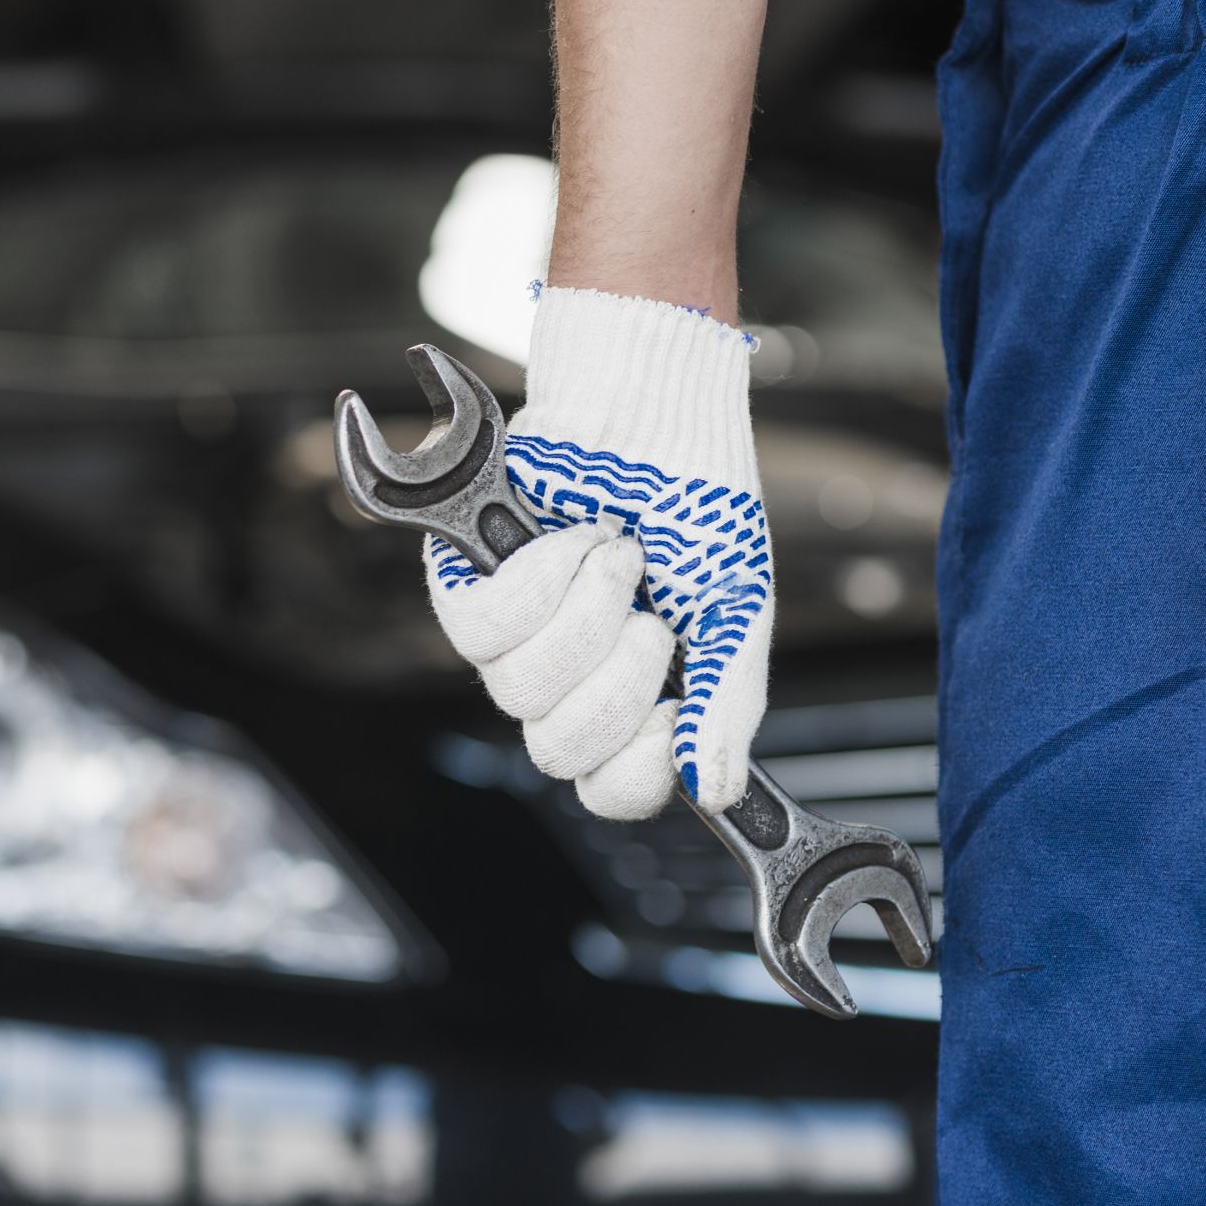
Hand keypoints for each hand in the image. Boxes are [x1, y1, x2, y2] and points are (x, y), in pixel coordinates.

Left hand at [424, 286, 772, 816]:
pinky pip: (478, 631)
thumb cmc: (696, 505)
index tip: (672, 715)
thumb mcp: (737, 610)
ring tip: (615, 554)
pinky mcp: (468, 588)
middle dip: (617, 680)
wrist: (653, 412)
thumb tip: (715, 793)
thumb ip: (728, 705)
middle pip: (558, 753)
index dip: (636, 772)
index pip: (609, 790)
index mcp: (634, 699)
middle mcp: (567, 681)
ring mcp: (514, 639)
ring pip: (519, 692)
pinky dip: (537, 580)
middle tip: (651, 611)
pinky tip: (570, 541)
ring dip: (585, 614)